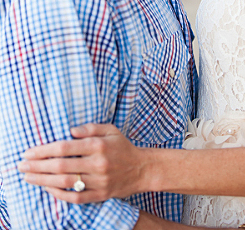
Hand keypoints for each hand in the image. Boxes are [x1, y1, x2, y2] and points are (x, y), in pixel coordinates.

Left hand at [17, 123, 145, 202]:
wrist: (142, 169)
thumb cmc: (123, 147)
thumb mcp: (111, 130)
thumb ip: (90, 128)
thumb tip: (69, 131)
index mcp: (99, 145)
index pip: (65, 148)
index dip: (43, 150)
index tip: (28, 152)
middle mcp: (98, 163)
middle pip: (60, 166)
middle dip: (37, 167)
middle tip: (22, 166)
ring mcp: (99, 181)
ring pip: (65, 182)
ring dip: (43, 181)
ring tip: (29, 178)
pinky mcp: (100, 194)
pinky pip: (75, 197)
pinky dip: (59, 194)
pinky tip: (48, 189)